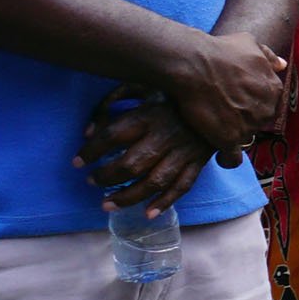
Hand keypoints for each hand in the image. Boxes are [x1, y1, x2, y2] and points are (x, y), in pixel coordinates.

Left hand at [81, 94, 212, 215]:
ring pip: (154, 181)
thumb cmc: (173, 94)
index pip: (111, 136)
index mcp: (149, 115)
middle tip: (92, 182)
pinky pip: (182, 186)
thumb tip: (89, 130)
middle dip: (105, 177)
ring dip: (128, 196)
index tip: (77, 161)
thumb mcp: (143, 86)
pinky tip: (148, 213)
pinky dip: (165, 202)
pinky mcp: (198, 162)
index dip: (90, 151)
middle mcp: (165, 136)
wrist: (221, 97)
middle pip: (130, 164)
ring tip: (107, 204)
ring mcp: (184, 152)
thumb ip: (114, 101)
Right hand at [154, 28, 285, 151]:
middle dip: (245, 119)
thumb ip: (268, 56)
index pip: (268, 102)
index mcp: (273, 88)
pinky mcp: (229, 139)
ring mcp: (249, 126)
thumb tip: (282, 65)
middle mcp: (266, 109)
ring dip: (234, 135)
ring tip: (216, 128)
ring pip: (246, 137)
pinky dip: (227, 159)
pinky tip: (220, 155)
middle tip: (224, 113)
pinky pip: (233, 158)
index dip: (251, 102)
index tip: (237, 100)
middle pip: (258, 120)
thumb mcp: (250, 44)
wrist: (195, 65)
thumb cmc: (220, 51)